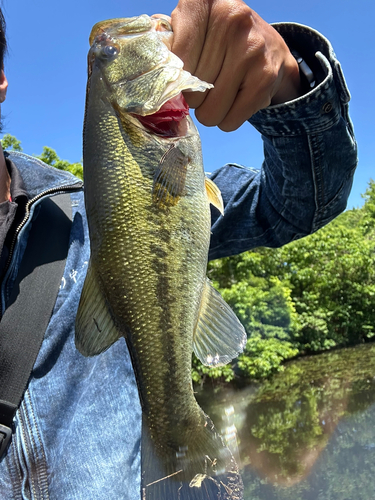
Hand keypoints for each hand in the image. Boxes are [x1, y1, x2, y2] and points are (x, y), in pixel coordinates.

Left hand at [167, 0, 300, 130]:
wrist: (270, 47)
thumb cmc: (220, 42)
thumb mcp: (192, 30)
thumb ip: (169, 46)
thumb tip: (155, 78)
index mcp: (202, 2)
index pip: (175, 61)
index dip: (177, 79)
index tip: (186, 75)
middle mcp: (230, 19)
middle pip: (192, 91)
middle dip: (195, 98)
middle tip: (208, 84)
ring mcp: (250, 48)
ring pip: (210, 111)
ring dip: (211, 112)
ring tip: (221, 93)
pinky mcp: (264, 76)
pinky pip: (230, 121)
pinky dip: (228, 120)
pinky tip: (236, 100)